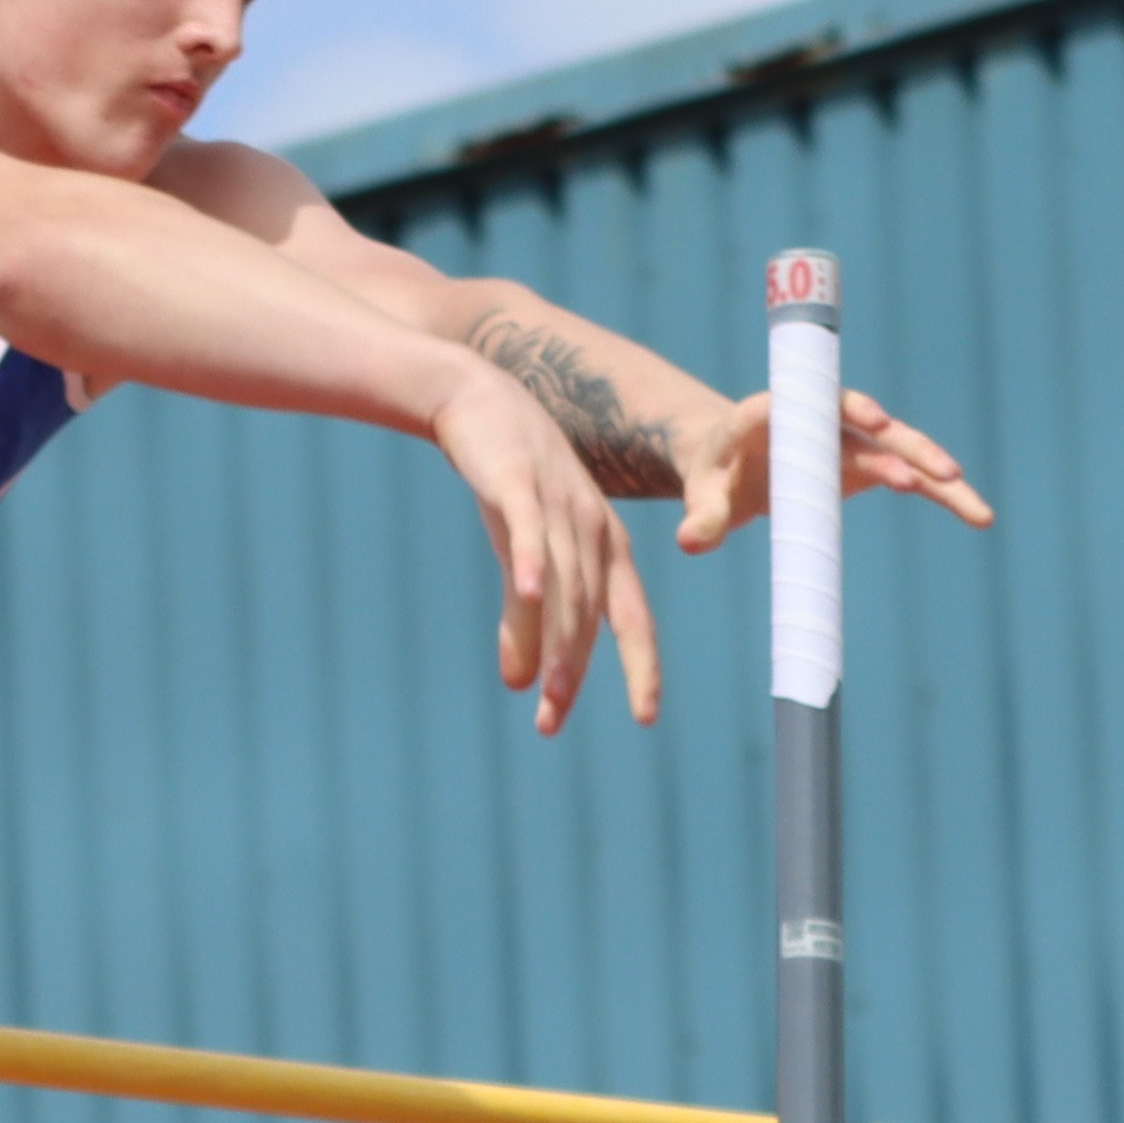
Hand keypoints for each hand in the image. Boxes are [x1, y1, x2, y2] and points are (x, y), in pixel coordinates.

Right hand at [430, 359, 663, 731]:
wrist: (477, 400)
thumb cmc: (508, 483)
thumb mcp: (520, 555)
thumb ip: (524, 620)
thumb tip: (522, 686)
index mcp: (604, 549)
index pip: (631, 618)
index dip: (640, 667)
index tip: (646, 718)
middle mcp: (592, 530)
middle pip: (591, 612)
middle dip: (575, 670)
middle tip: (553, 722)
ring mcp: (558, 505)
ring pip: (563, 583)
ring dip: (555, 639)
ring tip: (544, 691)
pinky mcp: (518, 482)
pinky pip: (528, 530)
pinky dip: (530, 564)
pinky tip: (527, 596)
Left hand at [671, 387, 992, 554]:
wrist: (735, 462)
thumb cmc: (715, 475)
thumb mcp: (703, 494)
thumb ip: (701, 516)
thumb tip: (690, 543)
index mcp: (773, 412)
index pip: (808, 403)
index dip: (842, 408)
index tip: (872, 419)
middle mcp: (820, 417)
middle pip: (867, 424)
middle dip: (902, 446)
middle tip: (931, 471)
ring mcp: (850, 438)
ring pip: (899, 449)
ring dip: (935, 473)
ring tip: (973, 506)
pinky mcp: (868, 462)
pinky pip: (911, 475)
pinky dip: (942, 494)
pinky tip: (977, 517)